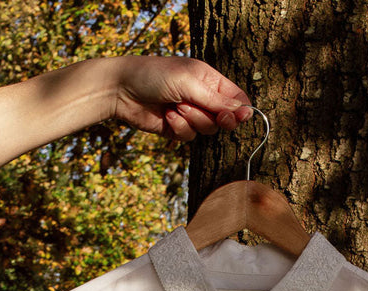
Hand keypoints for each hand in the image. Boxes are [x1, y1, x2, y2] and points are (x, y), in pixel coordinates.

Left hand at [112, 56, 252, 141]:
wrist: (122, 90)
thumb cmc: (155, 76)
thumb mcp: (189, 82)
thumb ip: (216, 99)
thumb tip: (245, 111)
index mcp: (209, 80)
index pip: (236, 98)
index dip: (240, 110)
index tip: (240, 117)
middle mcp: (202, 97)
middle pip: (224, 119)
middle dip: (215, 117)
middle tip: (210, 114)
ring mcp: (189, 114)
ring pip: (206, 130)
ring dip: (192, 120)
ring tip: (175, 107)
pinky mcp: (176, 128)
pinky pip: (189, 137)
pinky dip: (179, 128)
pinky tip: (167, 117)